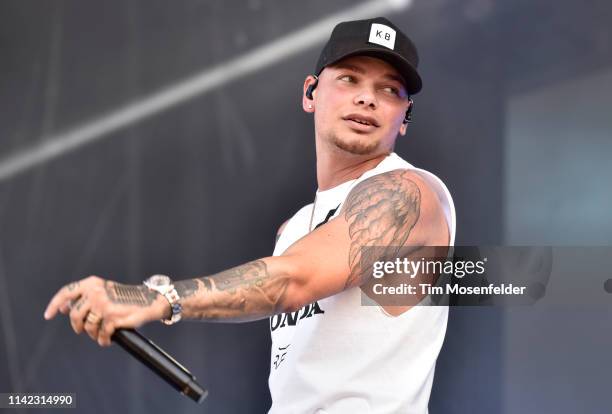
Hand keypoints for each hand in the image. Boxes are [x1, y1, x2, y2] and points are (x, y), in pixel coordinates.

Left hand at [44, 275, 170, 346]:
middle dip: (78, 326)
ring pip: (88, 327)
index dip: (54, 305)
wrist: (148, 301)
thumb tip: (63, 307)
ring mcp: (103, 305)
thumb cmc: (124, 298)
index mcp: (92, 283)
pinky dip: (104, 340)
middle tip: (83, 331)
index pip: (67, 293)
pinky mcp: (112, 317)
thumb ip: (84, 297)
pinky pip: (102, 334)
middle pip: (75, 315)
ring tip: (101, 335)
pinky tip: (108, 340)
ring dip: (93, 334)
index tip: (48, 315)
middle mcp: (95, 292)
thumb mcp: (102, 291)